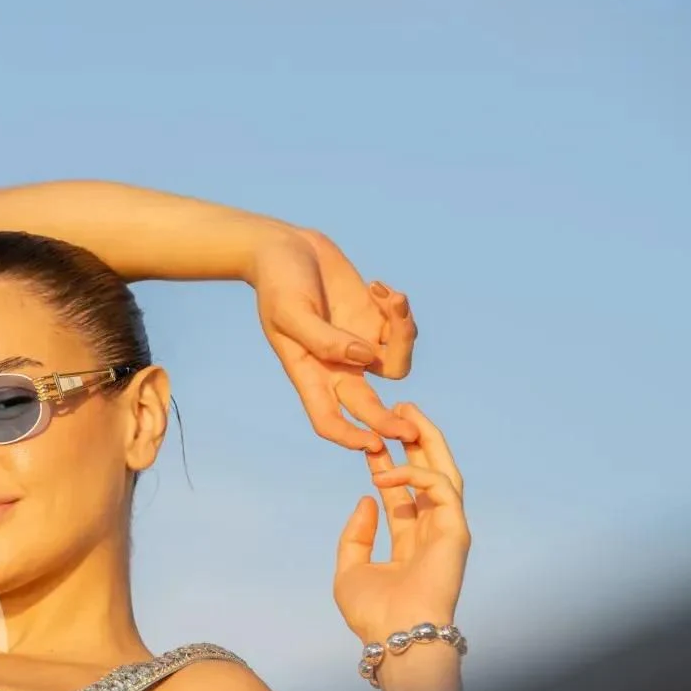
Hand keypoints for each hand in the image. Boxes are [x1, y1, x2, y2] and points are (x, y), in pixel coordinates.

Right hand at [251, 227, 418, 451]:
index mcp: (308, 372)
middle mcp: (336, 367)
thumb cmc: (278, 280)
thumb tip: (364, 358)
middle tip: (412, 431)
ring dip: (405, 335)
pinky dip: (399, 309)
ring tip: (392, 297)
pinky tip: (377, 286)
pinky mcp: (375, 321)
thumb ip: (324, 338)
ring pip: (396, 365)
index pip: (327, 419)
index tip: (371, 443)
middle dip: (390, 421)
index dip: (349, 437)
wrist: (286, 247)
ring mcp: (358, 345)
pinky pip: (402, 331)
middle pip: (370, 406)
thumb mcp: (291, 309)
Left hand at [333, 404, 469, 641]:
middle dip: (415, 441)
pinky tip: (384, 467)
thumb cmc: (374, 613)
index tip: (370, 441)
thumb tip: (366, 498)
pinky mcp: (457, 529)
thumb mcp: (350, 570)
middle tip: (398, 410)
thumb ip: (356, 535)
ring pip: (444, 472)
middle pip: (428, 475)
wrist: (395, 636)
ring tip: (408, 412)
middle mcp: (431, 532)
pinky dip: (414, 472)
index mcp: (409, 542)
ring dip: (428, 440)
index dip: (387, 464)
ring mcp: (446, 529)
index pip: (401, 493)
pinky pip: (440, 487)